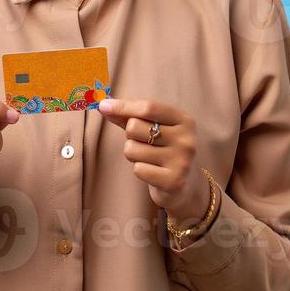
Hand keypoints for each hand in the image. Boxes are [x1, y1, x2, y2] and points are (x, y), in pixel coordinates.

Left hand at [97, 97, 209, 223]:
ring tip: (148, 159)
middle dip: (130, 136)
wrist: (186, 184)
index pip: (148, 108)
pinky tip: (152, 172)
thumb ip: (130, 116)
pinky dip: (139, 170)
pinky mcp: (173, 181)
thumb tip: (105, 106)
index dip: (123, 106)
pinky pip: (138, 169)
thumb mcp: (153, 128)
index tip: (104, 106)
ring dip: (133, 155)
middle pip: (134, 127)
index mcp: (184, 121)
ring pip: (132, 149)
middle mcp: (186, 139)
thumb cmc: (164, 150)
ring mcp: (181, 161)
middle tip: (144, 144)